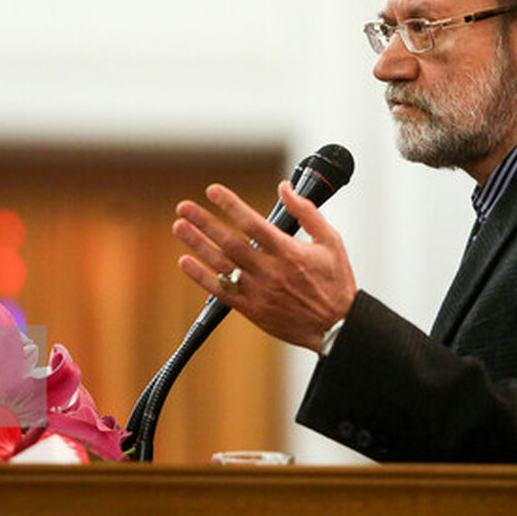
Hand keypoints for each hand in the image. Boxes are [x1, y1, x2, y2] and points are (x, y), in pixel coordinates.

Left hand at [172, 180, 356, 351]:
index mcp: (289, 252)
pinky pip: (222, 292)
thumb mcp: (330, 241)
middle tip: (184, 207)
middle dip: (205, 223)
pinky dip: (202, 277)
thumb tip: (285, 187)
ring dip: (198, 245)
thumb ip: (306, 212)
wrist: (336, 327)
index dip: (230, 205)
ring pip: (222, 265)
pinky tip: (187, 262)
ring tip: (180, 227)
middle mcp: (271, 271)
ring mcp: (260, 292)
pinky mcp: (253, 310)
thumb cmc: (336, 282)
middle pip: (230, 243)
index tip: (213, 191)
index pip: (253, 223)